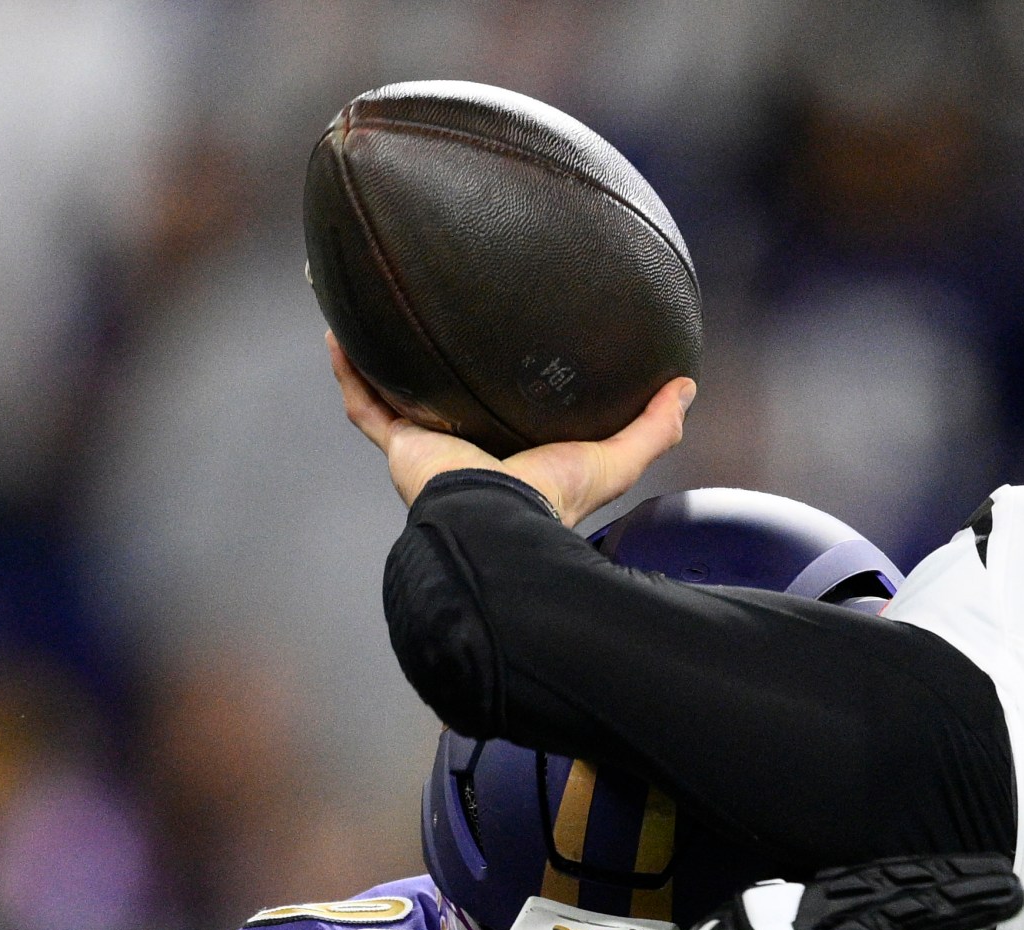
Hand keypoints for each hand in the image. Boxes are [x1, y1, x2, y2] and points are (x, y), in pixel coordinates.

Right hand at [328, 331, 693, 524]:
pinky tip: (336, 332)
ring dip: (379, 360)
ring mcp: (428, 449)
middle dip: (436, 370)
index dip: (503, 389)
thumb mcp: (617, 458)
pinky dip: (349, 370)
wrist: (501, 521)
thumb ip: (653, 427)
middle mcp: (466, 451)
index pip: (505, 418)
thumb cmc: (556, 499)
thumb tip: (686, 386)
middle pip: (446, 403)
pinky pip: (365, 402)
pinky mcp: (399, 446)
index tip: (507, 351)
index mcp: (512, 457)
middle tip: (433, 321)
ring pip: (396, 396)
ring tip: (368, 314)